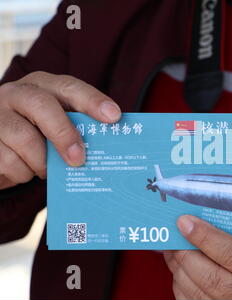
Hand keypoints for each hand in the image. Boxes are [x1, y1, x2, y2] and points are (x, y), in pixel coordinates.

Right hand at [0, 71, 120, 189]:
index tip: (114, 116)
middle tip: (79, 159)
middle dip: (64, 134)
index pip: (70, 87)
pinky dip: (22, 173)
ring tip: (46, 168)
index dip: (92, 101)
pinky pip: (8, 162)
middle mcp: (17, 94)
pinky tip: (23, 169)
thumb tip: (109, 149)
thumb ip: (77, 128)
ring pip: (24, 141)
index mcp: (43, 86)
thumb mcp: (56, 124)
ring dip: (41, 163)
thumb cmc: (36, 134)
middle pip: (42, 107)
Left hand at [164, 215, 231, 299]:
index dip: (207, 238)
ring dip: (180, 271)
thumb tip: (210, 222)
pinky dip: (183, 290)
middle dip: (187, 255)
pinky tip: (182, 274)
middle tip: (174, 237)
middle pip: (214, 278)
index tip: (186, 222)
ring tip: (174, 252)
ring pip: (201, 296)